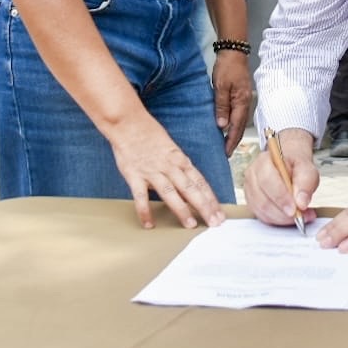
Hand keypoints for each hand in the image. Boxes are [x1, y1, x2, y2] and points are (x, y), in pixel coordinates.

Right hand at [110, 121, 226, 230]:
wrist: (127, 123)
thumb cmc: (149, 134)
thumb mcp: (170, 149)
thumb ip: (178, 167)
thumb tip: (186, 185)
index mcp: (180, 160)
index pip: (200, 182)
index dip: (211, 199)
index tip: (220, 213)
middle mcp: (169, 166)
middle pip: (190, 189)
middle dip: (204, 207)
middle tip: (215, 223)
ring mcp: (152, 171)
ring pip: (170, 192)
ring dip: (181, 209)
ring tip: (191, 225)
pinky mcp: (134, 175)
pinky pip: (140, 196)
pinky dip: (145, 211)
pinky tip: (150, 224)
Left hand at [211, 51, 252, 155]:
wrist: (233, 52)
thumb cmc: (227, 67)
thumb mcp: (220, 87)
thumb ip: (221, 106)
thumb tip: (222, 126)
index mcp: (241, 102)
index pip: (236, 127)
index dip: (231, 141)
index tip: (226, 153)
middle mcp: (245, 103)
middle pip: (240, 126)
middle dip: (234, 140)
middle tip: (226, 153)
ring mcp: (244, 99)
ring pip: (239, 121)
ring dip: (233, 133)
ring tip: (226, 143)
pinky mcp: (241, 95)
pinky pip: (238, 113)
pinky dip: (233, 123)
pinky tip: (227, 126)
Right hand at [244, 128, 319, 228]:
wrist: (289, 166)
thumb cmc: (296, 166)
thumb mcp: (307, 169)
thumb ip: (306, 183)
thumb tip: (301, 203)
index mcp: (264, 161)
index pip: (267, 181)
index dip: (281, 197)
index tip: (295, 209)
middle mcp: (252, 175)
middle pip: (262, 200)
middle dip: (282, 213)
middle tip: (301, 216)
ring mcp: (250, 190)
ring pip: (262, 211)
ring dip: (282, 218)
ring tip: (300, 217)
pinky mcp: (252, 203)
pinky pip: (262, 216)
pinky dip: (277, 220)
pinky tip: (290, 217)